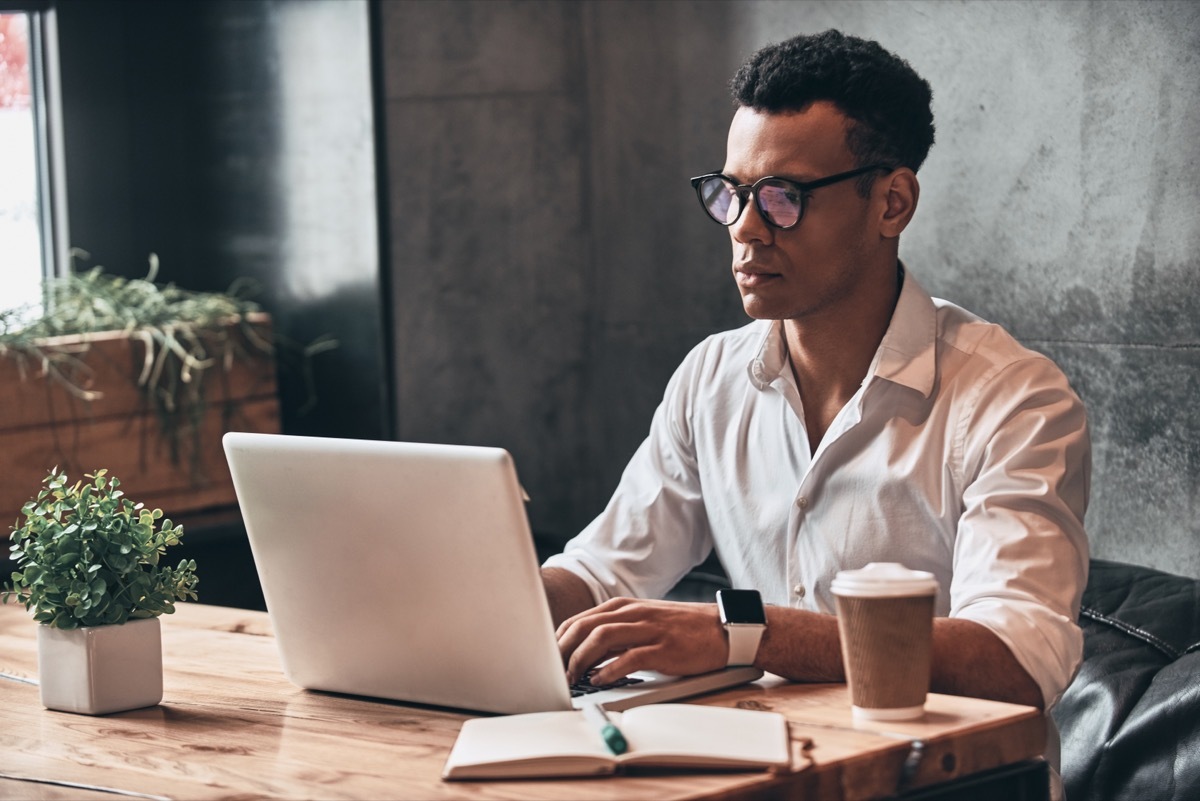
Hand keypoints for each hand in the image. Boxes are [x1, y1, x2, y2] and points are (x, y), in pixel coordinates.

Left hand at [555, 597, 727, 684]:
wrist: (721, 629)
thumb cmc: (681, 629)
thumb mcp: (644, 622)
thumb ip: (616, 634)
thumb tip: (584, 654)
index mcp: (625, 607)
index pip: (580, 620)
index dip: (559, 640)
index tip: (547, 658)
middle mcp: (633, 613)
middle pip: (585, 627)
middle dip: (562, 650)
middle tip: (551, 670)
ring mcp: (648, 629)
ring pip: (602, 638)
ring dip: (581, 659)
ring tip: (572, 678)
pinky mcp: (663, 648)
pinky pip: (629, 657)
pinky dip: (609, 670)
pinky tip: (599, 680)